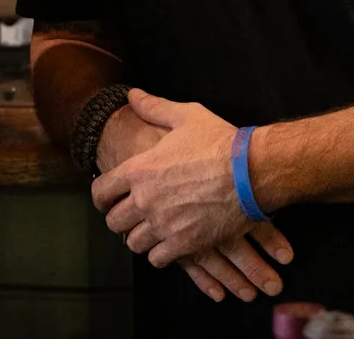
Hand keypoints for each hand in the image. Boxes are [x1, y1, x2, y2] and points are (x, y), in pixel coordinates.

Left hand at [91, 90, 294, 293]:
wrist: (252, 172)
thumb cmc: (219, 142)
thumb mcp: (185, 116)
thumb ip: (154, 107)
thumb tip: (132, 95)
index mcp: (140, 169)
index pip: (101, 192)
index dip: (101, 197)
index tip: (107, 200)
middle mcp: (146, 200)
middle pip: (114, 222)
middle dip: (119, 219)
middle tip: (130, 216)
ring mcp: (164, 224)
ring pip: (134, 243)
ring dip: (139, 237)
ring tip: (149, 230)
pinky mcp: (185, 243)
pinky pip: (158, 259)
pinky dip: (159, 254)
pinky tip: (167, 244)